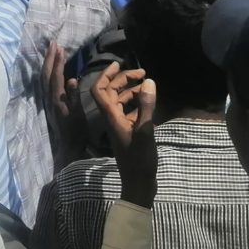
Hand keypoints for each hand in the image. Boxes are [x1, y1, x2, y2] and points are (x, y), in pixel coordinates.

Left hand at [42, 42, 86, 168]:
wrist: (67, 148)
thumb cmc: (76, 132)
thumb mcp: (79, 115)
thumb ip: (74, 97)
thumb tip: (72, 79)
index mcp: (57, 100)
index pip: (56, 76)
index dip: (58, 62)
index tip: (60, 48)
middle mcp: (48, 99)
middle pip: (46, 74)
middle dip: (49, 58)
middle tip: (53, 43)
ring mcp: (47, 101)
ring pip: (43, 78)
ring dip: (47, 63)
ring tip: (51, 51)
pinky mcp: (48, 104)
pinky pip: (45, 83)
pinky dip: (47, 72)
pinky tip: (50, 69)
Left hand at [90, 63, 157, 207]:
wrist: (138, 185)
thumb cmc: (139, 159)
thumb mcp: (145, 131)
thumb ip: (146, 106)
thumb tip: (148, 81)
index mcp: (110, 116)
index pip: (99, 90)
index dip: (106, 75)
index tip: (118, 64)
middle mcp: (111, 119)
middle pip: (111, 93)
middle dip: (123, 79)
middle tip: (142, 72)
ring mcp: (119, 126)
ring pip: (120, 102)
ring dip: (131, 91)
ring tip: (147, 84)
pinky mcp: (127, 133)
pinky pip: (128, 112)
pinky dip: (136, 104)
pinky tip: (149, 102)